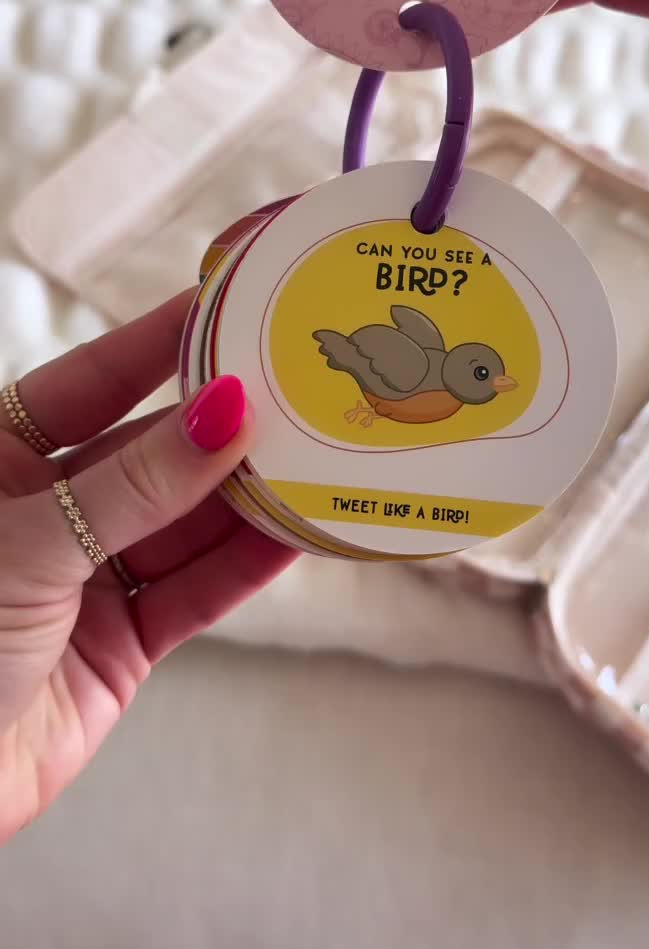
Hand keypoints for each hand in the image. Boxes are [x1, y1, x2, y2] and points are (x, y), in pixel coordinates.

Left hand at [0, 293, 295, 842]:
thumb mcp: (29, 544)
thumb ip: (133, 485)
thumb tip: (224, 413)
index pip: (92, 379)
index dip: (162, 342)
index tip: (232, 304)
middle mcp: (49, 510)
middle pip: (152, 453)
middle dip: (225, 426)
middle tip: (300, 387)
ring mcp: (90, 577)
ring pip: (185, 523)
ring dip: (249, 497)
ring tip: (320, 455)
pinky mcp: (123, 644)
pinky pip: (195, 592)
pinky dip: (246, 565)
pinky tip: (298, 531)